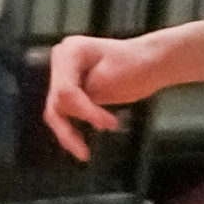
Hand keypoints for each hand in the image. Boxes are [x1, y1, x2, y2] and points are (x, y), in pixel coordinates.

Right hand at [43, 34, 166, 160]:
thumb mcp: (113, 77)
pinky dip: (70, 130)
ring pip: (55, 111)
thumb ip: (89, 93)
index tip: (108, 124)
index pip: (66, 88)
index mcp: (70, 51)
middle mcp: (60, 61)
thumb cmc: (137, 64)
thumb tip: (71, 109)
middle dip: (82, 117)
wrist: (149, 63)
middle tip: (110, 126)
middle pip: (59, 100)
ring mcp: (62, 75)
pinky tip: (81, 146)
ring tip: (84, 152)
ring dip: (69, 132)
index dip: (84, 110)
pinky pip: (62, 115)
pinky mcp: (68, 90)